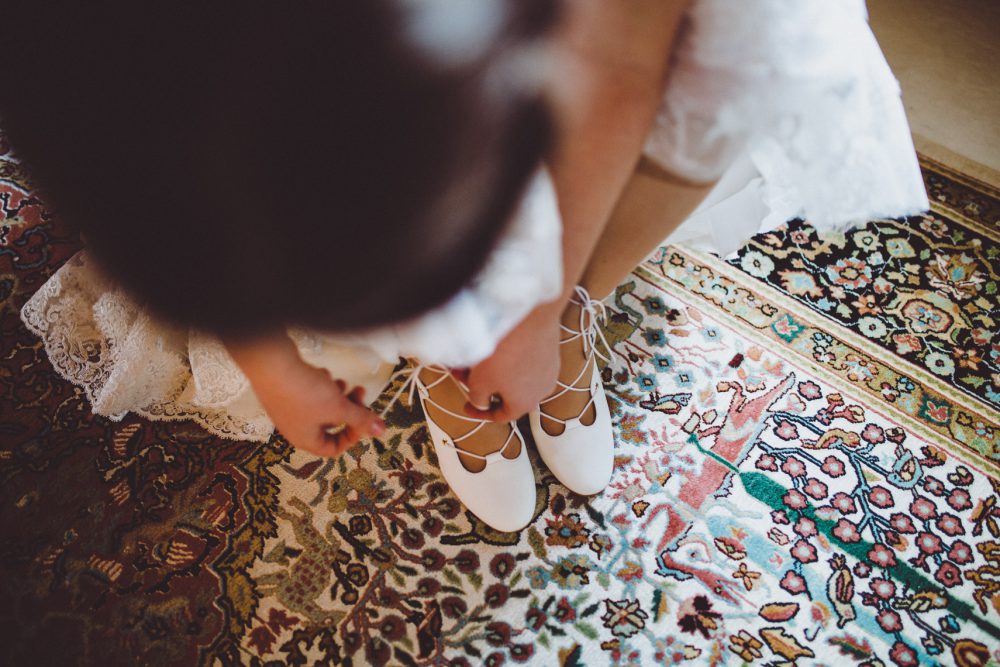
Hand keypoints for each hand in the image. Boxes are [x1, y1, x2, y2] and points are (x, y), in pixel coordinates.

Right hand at [257, 364, 384, 456]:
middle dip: (348, 408)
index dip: (353, 436)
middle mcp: (295, 427)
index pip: (333, 449)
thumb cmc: (302, 391)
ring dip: (337, 394)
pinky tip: (322, 374)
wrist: (272, 363)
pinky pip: (311, 391)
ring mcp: (289, 408)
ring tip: (341, 382)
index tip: (364, 419)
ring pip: (323, 406)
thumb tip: (380, 431)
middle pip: (331, 424)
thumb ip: (361, 419)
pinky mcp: (287, 390)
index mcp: (306, 439)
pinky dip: (321, 383)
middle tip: (359, 393)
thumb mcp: (338, 408)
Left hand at [462, 305, 561, 421]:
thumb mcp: (480, 382)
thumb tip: (482, 402)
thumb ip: (478, 398)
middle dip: (482, 385)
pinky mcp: (549, 348)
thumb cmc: (505, 352)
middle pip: (507, 393)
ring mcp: (548, 368)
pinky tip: (494, 345)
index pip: (501, 416)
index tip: (467, 406)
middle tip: (463, 373)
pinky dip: (508, 358)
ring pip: (515, 375)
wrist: (528, 315)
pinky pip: (525, 359)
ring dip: (493, 370)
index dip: (480, 412)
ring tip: (474, 356)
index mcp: (525, 403)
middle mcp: (542, 389)